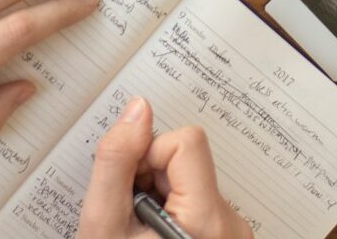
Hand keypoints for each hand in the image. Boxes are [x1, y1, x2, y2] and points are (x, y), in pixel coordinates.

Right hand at [77, 98, 253, 238]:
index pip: (186, 142)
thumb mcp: (104, 225)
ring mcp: (233, 233)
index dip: (147, 156)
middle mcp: (231, 224)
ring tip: (140, 234)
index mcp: (208, 219)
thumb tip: (137, 109)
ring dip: (158, 197)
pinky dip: (170, 214)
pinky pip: (197, 203)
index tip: (130, 190)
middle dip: (149, 179)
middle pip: (187, 161)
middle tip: (130, 218)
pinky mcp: (227, 238)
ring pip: (189, 182)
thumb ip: (116, 162)